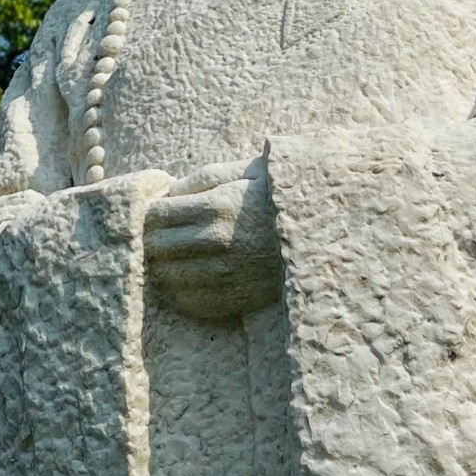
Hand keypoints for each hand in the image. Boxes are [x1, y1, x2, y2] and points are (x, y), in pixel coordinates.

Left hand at [143, 157, 282, 321]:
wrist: (323, 237)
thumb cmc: (279, 201)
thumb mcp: (247, 173)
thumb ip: (204, 177)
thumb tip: (168, 192)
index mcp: (218, 206)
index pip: (156, 215)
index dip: (151, 214)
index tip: (160, 214)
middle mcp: (218, 241)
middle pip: (156, 247)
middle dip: (154, 240)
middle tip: (165, 237)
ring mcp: (224, 274)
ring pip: (166, 277)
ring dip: (165, 267)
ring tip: (178, 258)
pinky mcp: (234, 299)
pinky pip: (188, 302)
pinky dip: (181, 291)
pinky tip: (192, 278)